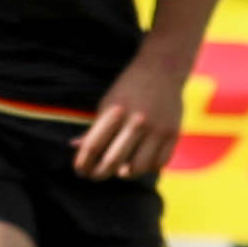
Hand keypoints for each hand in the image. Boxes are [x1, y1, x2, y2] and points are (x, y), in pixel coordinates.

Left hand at [73, 53, 186, 179]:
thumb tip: (74, 146)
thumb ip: (94, 127)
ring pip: (138, 167)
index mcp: (115, 112)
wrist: (162, 70)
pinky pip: (159, 163)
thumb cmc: (128, 89)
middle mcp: (137, 121)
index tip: (79, 171)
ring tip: (119, 170)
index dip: (83, 164)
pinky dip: (148, 168)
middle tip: (95, 176)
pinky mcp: (173, 133)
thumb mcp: (107, 103)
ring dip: (125, 173)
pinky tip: (140, 164)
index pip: (93, 146)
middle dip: (100, 174)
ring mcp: (157, 129)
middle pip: (113, 161)